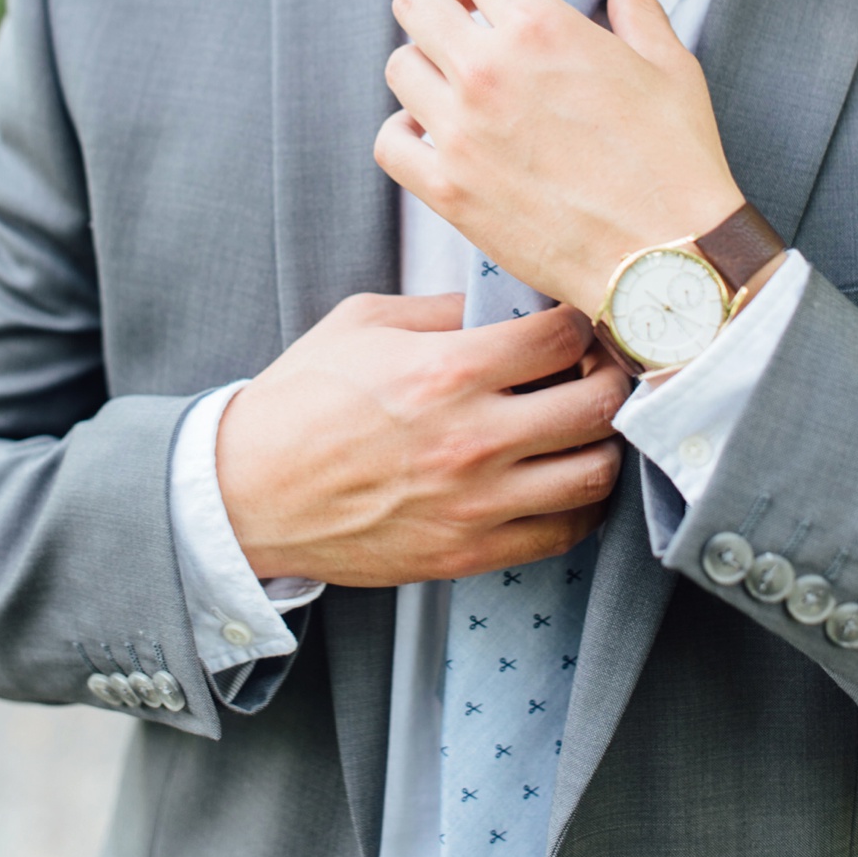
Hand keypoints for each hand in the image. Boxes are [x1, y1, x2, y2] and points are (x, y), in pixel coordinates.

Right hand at [216, 293, 627, 585]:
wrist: (248, 490)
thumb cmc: (298, 402)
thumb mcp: (358, 324)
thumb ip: (439, 311)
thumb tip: (502, 306)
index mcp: (445, 371)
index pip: (562, 337)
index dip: (578, 324)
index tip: (572, 327)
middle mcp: (473, 438)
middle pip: (598, 405)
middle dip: (609, 379)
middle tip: (595, 373)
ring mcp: (476, 502)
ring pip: (596, 473)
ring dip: (601, 445)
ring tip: (581, 430)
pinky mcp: (469, 551)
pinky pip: (564, 532)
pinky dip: (577, 505)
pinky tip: (558, 481)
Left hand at [376, 0, 744, 314]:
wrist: (663, 258)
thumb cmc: (675, 162)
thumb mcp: (669, 68)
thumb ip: (639, 9)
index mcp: (541, 30)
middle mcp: (487, 72)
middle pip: (416, 4)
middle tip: (460, 15)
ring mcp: (459, 131)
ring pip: (399, 67)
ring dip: (423, 64)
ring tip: (450, 78)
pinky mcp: (446, 188)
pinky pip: (389, 143)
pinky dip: (402, 132)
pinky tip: (430, 133)